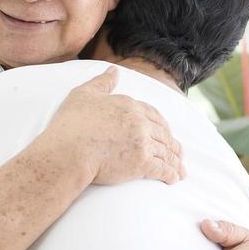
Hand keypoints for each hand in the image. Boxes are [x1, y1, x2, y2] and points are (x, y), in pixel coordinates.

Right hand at [39, 65, 184, 185]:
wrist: (68, 151)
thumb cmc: (71, 124)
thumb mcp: (84, 94)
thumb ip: (102, 82)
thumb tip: (114, 70)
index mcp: (129, 106)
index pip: (153, 115)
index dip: (161, 125)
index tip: (165, 132)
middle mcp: (140, 123)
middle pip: (163, 134)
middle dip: (172, 144)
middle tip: (177, 153)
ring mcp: (143, 143)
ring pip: (166, 152)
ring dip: (175, 161)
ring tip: (180, 170)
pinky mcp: (142, 164)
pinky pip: (163, 169)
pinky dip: (171, 174)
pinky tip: (174, 179)